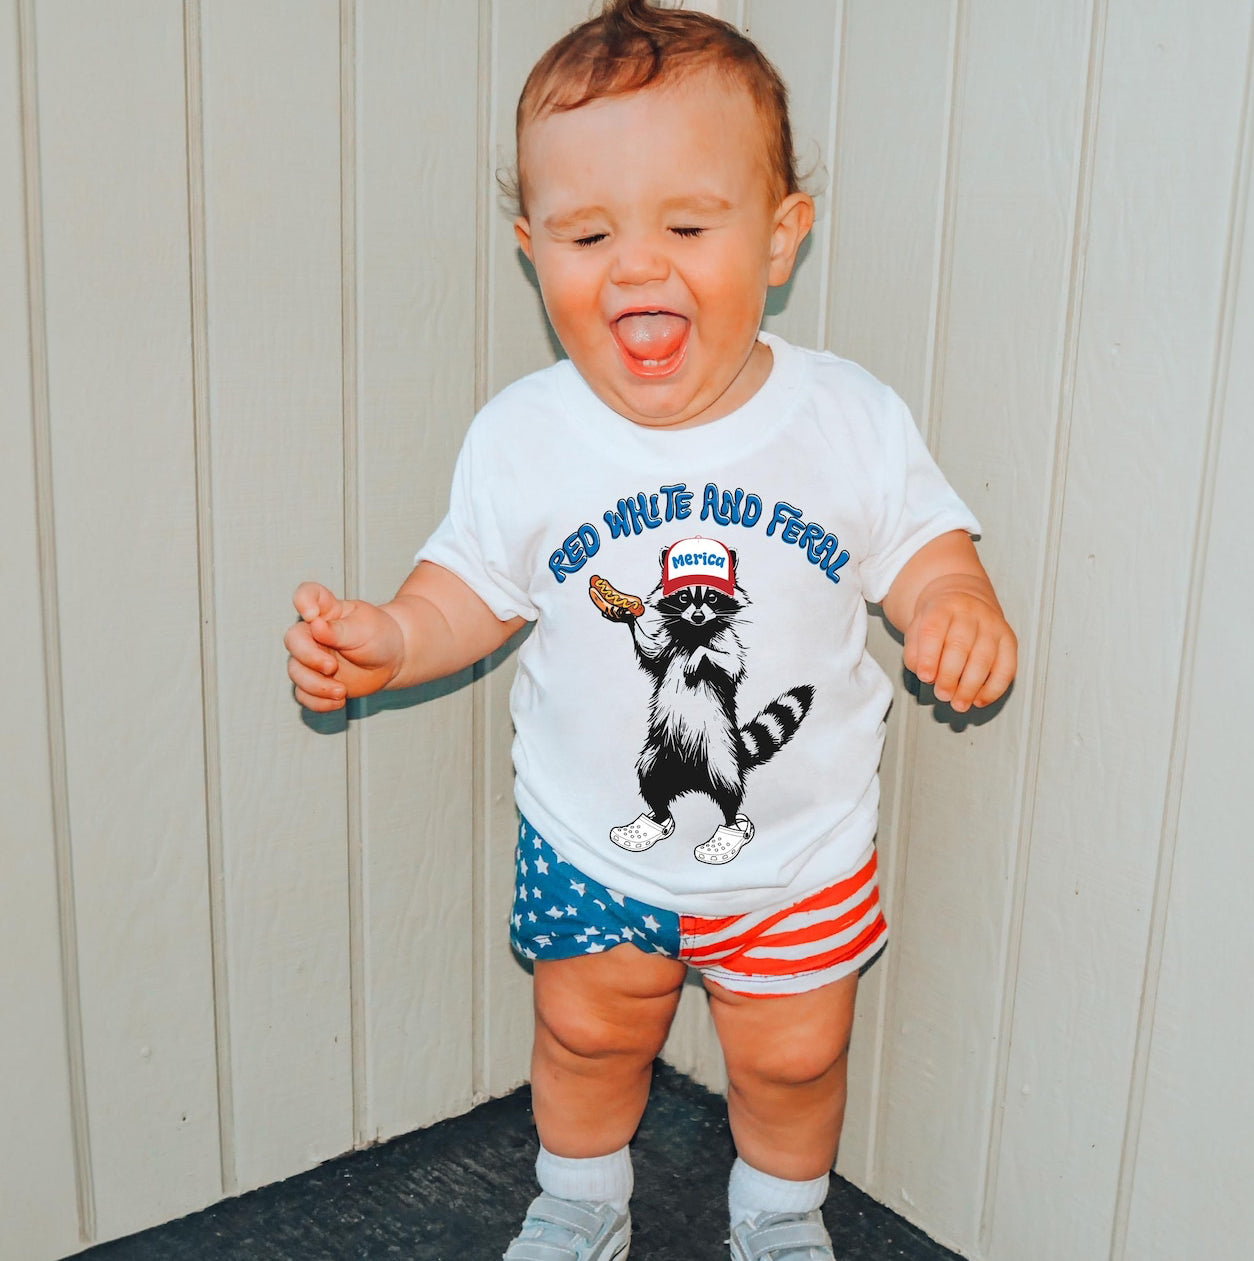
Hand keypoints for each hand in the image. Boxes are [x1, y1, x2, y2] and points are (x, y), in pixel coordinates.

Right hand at [285, 582, 405, 710]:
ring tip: (341, 691)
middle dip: (309, 657)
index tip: (314, 615)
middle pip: (293, 641)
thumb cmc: (380, 636)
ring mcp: (312, 658)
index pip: (306, 595)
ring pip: (295, 672)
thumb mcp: (366, 629)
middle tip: (331, 667)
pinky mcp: (316, 681)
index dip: (303, 602)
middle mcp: (313, 633)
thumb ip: (340, 629)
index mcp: (327, 611)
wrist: (393, 659)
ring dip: (315, 685)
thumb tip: (316, 625)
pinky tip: (338, 702)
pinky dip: (317, 702)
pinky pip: (303, 694)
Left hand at [901, 576, 1016, 712]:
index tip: (925, 677)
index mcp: (943, 608)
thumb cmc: (939, 620)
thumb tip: (926, 675)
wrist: (964, 598)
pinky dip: (994, 688)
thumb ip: (915, 652)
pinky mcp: (1008, 639)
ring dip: (971, 686)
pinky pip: (1006, 667)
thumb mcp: (917, 628)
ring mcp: (992, 625)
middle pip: (960, 646)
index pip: (934, 630)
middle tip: (942, 695)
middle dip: (950, 676)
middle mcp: (970, 613)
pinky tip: (979, 699)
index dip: (929, 657)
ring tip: (959, 703)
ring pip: (985, 658)